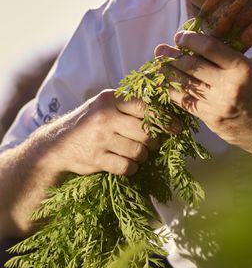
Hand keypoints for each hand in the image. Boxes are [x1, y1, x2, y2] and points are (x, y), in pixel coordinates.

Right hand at [47, 89, 179, 175]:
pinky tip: (127, 164)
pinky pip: (126, 166)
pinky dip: (132, 168)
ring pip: (138, 151)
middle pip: (146, 132)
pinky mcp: (96, 159)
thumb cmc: (90, 122)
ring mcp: (99, 138)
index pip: (144, 106)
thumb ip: (130, 104)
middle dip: (154, 141)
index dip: (164, 118)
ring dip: (143, 156)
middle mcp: (104, 117)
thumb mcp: (105, 105)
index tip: (177, 127)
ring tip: (137, 153)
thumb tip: (167, 107)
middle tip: (152, 143)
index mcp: (109, 99)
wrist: (58, 144)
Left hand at [154, 31, 251, 159]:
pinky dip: (174, 93)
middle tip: (160, 50)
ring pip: (186, 84)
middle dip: (173, 56)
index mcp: (242, 68)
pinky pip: (187, 103)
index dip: (191, 39)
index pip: (210, 47)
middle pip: (193, 65)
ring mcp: (217, 104)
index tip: (180, 36)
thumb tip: (201, 49)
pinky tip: (165, 86)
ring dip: (168, 73)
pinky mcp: (211, 119)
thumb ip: (229, 62)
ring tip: (157, 65)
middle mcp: (228, 85)